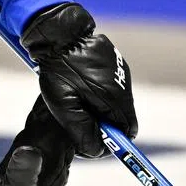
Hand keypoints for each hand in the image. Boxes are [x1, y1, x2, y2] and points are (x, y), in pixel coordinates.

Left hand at [19, 3, 138, 157]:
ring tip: (77, 96)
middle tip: (80, 118)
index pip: (127, 131)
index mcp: (115, 99)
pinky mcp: (115, 62)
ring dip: (100, 106)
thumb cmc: (58, 69)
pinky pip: (112, 84)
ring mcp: (121, 72)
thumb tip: (98, 151)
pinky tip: (80, 82)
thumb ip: (82, 131)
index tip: (95, 141)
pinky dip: (99, 90)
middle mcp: (124, 86)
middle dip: (104, 123)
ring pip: (116, 101)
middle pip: (122, 117)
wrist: (58, 34)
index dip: (114, 141)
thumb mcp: (64, 105)